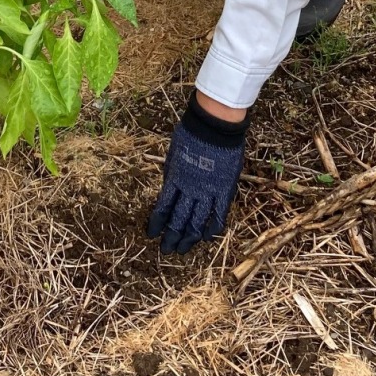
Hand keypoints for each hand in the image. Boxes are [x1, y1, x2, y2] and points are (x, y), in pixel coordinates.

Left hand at [146, 93, 247, 254]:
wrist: (214, 126)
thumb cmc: (191, 134)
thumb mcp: (173, 154)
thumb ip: (171, 174)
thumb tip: (168, 189)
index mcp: (174, 180)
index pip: (162, 208)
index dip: (157, 223)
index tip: (152, 235)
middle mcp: (189, 191)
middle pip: (178, 220)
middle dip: (171, 237)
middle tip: (167, 250)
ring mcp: (207, 193)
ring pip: (196, 223)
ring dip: (188, 238)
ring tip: (183, 250)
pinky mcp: (224, 192)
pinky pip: (218, 215)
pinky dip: (212, 229)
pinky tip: (207, 237)